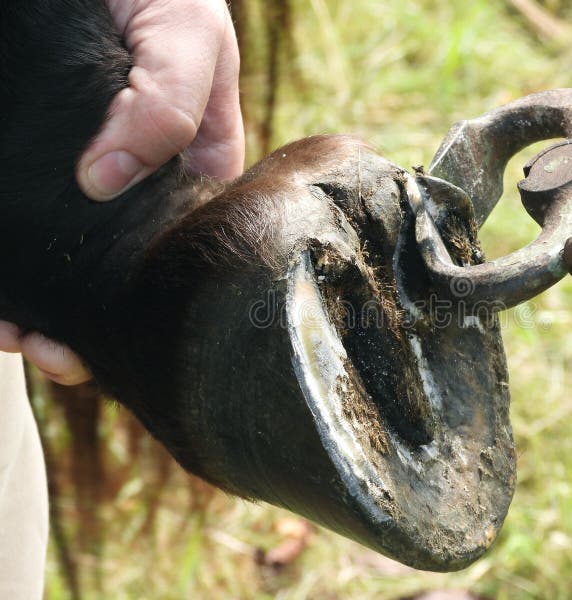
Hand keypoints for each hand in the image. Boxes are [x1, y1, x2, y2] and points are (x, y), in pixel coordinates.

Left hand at [5, 0, 245, 384]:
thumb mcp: (189, 37)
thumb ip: (170, 105)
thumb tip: (104, 179)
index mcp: (189, 167)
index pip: (184, 243)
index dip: (158, 298)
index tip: (123, 334)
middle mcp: (132, 181)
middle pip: (116, 266)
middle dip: (90, 319)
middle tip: (62, 354)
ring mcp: (74, 175)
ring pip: (61, 254)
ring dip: (36, 306)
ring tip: (18, 337)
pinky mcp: (26, 162)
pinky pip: (16, 226)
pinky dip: (4, 272)